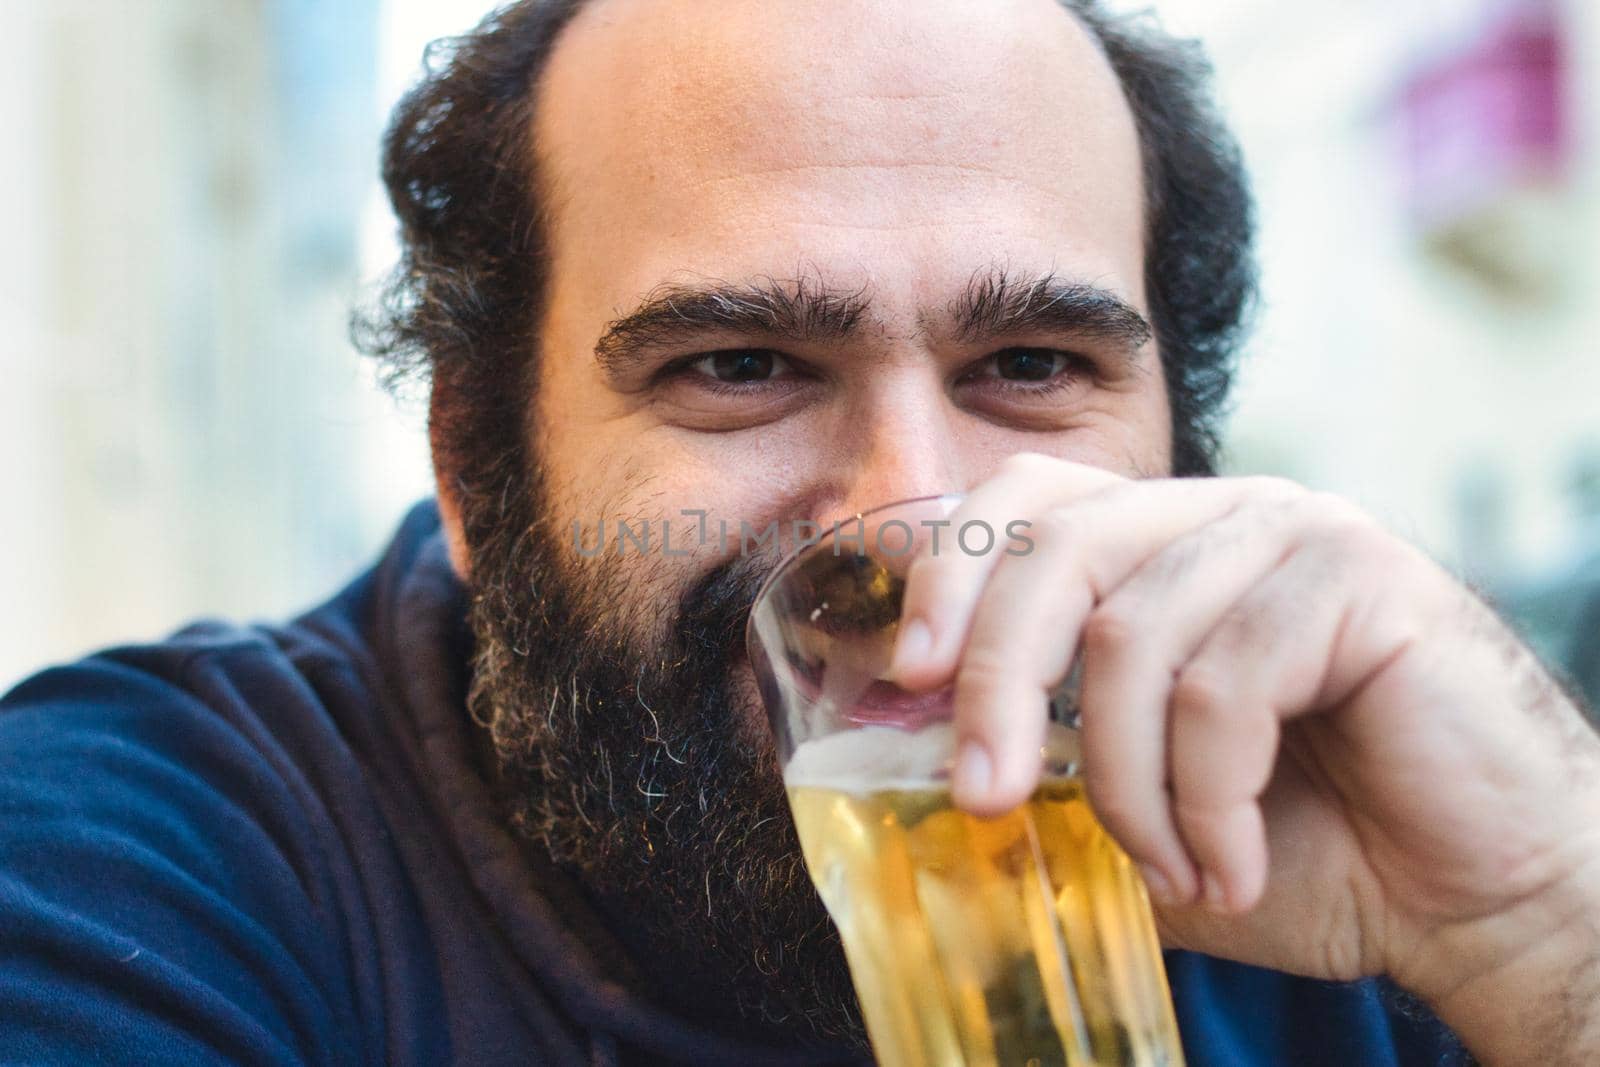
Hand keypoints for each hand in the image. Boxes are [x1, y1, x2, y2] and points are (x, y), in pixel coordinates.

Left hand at [888, 453, 1599, 1063]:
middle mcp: (1220, 516)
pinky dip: (1208, 802)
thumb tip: (916, 758)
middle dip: (996, 686)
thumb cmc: (1303, 852)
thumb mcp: (1141, 808)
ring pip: (1131, 638)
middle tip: (984, 801)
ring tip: (1172, 872)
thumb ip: (1047, 767)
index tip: (905, 673)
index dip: (950, 572)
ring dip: (1128, 789)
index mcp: (1161, 547)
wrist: (1476, 902)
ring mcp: (1293, 534)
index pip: (1027, 502)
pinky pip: (1223, 686)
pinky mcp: (1363, 577)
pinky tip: (1232, 864)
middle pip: (1054, 550)